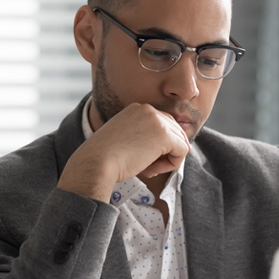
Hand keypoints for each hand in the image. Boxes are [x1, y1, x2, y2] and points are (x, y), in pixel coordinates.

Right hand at [57, 103, 189, 201]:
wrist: (97, 162)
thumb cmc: (106, 158)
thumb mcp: (126, 140)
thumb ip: (146, 138)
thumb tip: (177, 147)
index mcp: (137, 108)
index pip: (163, 124)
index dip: (159, 146)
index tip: (143, 159)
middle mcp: (148, 109)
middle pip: (174, 132)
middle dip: (165, 153)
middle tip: (147, 167)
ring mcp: (158, 121)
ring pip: (180, 142)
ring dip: (166, 161)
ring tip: (147, 169)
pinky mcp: (165, 135)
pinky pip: (182, 151)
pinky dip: (171, 165)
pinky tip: (151, 170)